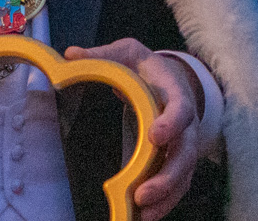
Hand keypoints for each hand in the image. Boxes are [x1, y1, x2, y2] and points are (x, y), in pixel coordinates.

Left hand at [64, 38, 205, 220]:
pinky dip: (164, 202)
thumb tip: (71, 55)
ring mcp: (184, 145)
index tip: (156, 136)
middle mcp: (186, 124)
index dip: (171, 123)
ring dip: (165, 196)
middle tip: (143, 194)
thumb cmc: (145, 66)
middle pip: (185, 153)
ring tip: (142, 214)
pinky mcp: (177, 160)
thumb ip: (103, 54)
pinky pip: (176, 185)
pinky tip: (144, 215)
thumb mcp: (126, 52)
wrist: (168, 77)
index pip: (180, 109)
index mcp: (175, 94)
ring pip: (183, 175)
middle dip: (167, 176)